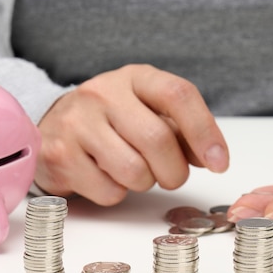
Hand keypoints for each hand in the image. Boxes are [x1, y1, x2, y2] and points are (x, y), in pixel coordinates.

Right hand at [35, 64, 228, 204]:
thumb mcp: (148, 112)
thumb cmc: (112, 121)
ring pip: (134, 172)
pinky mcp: (60, 155)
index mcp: (134, 78)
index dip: (204, 131)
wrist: (52, 127)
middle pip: (158, 140)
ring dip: (144, 183)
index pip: (178, 95)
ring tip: (132, 171)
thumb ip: (182, 131)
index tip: (219, 162)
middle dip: (175, 172)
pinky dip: (116, 194)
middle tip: (171, 177)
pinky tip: (105, 176)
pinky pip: (109, 191)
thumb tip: (211, 157)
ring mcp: (77, 122)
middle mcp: (103, 93)